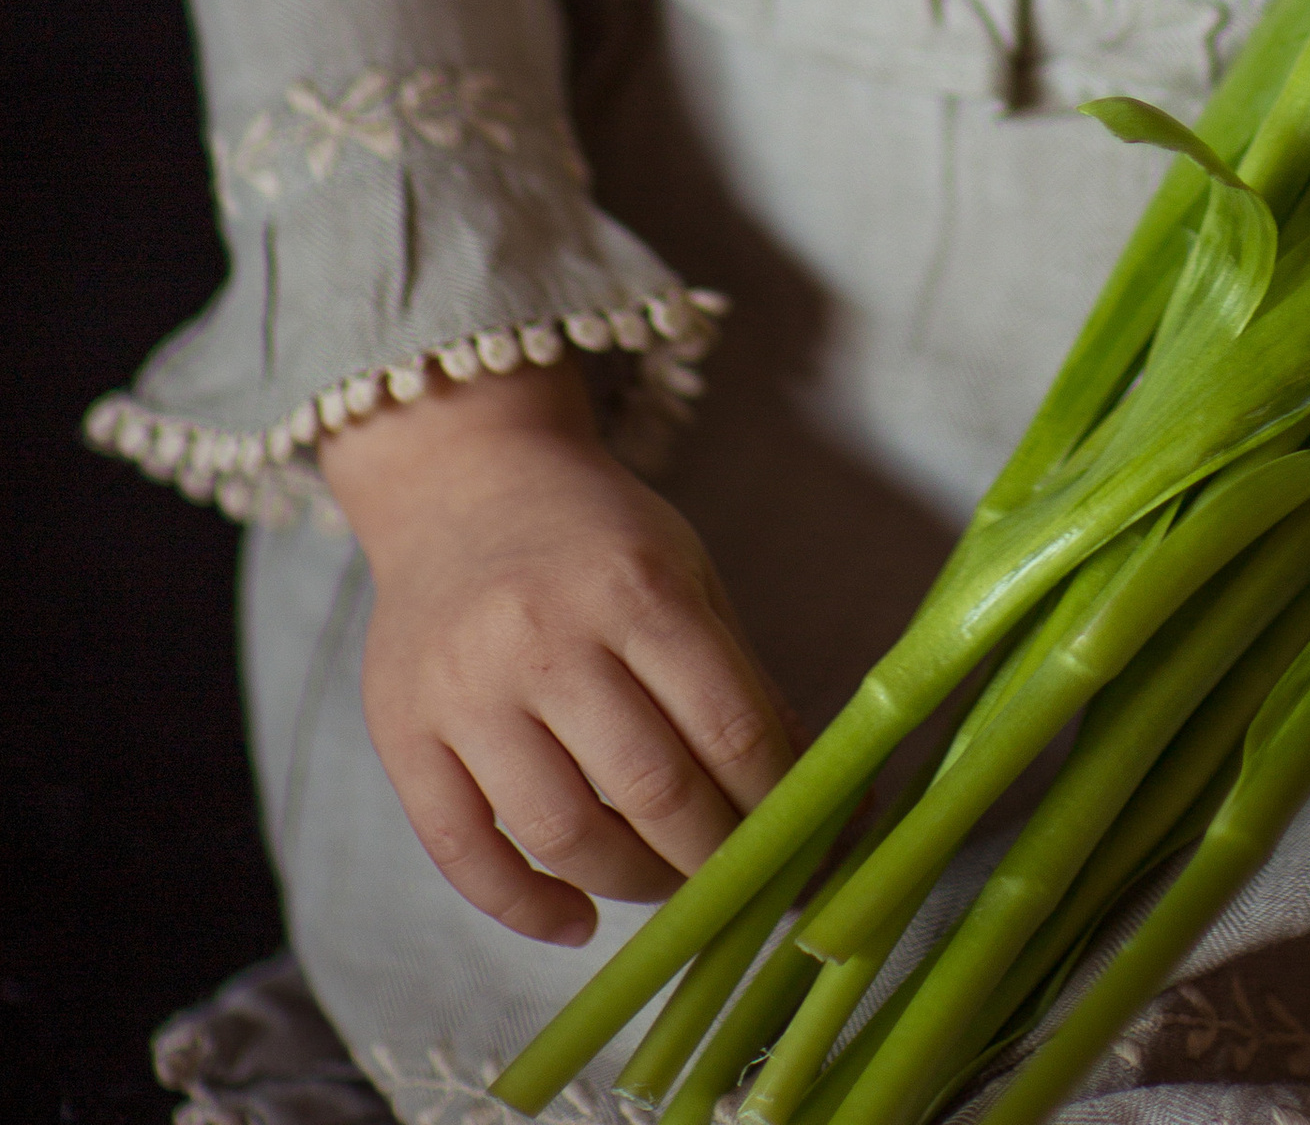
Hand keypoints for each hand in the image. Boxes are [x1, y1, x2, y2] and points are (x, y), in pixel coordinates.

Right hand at [320, 360, 796, 944]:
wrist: (464, 480)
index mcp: (635, 586)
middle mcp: (545, 636)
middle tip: (737, 877)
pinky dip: (525, 908)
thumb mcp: (685, 574)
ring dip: (632, 885)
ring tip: (664, 884)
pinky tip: (576, 919)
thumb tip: (817, 797)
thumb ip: (741, 682)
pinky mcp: (402, 732)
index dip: (776, 802)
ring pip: (563, 835)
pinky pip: (463, 853)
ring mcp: (466, 689)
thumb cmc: (594, 537)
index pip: (730, 728)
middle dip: (713, 856)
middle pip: (652, 791)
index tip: (799, 840)